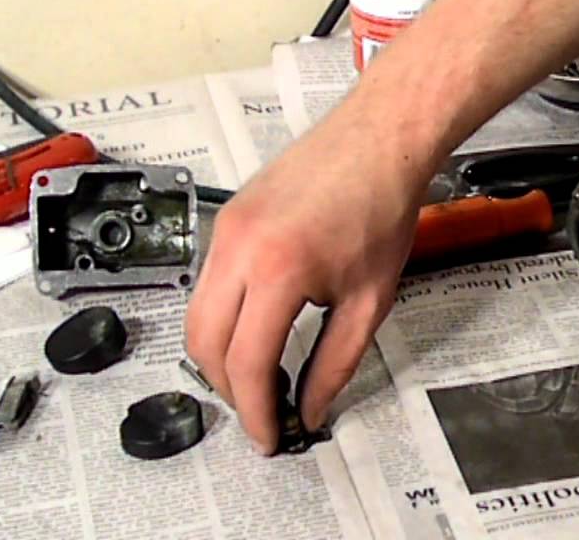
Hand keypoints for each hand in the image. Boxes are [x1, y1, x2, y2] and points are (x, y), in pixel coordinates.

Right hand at [185, 76, 428, 454]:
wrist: (379, 143)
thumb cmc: (382, 206)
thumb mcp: (370, 299)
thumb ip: (336, 362)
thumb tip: (310, 407)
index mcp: (279, 270)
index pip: (248, 362)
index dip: (255, 411)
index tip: (269, 435)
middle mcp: (239, 248)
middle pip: (205, 345)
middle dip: (228, 390)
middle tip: (260, 412)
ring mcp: (225, 230)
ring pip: (196, 315)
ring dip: (219, 356)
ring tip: (257, 379)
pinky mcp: (225, 220)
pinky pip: (206, 284)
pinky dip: (221, 318)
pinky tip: (253, 332)